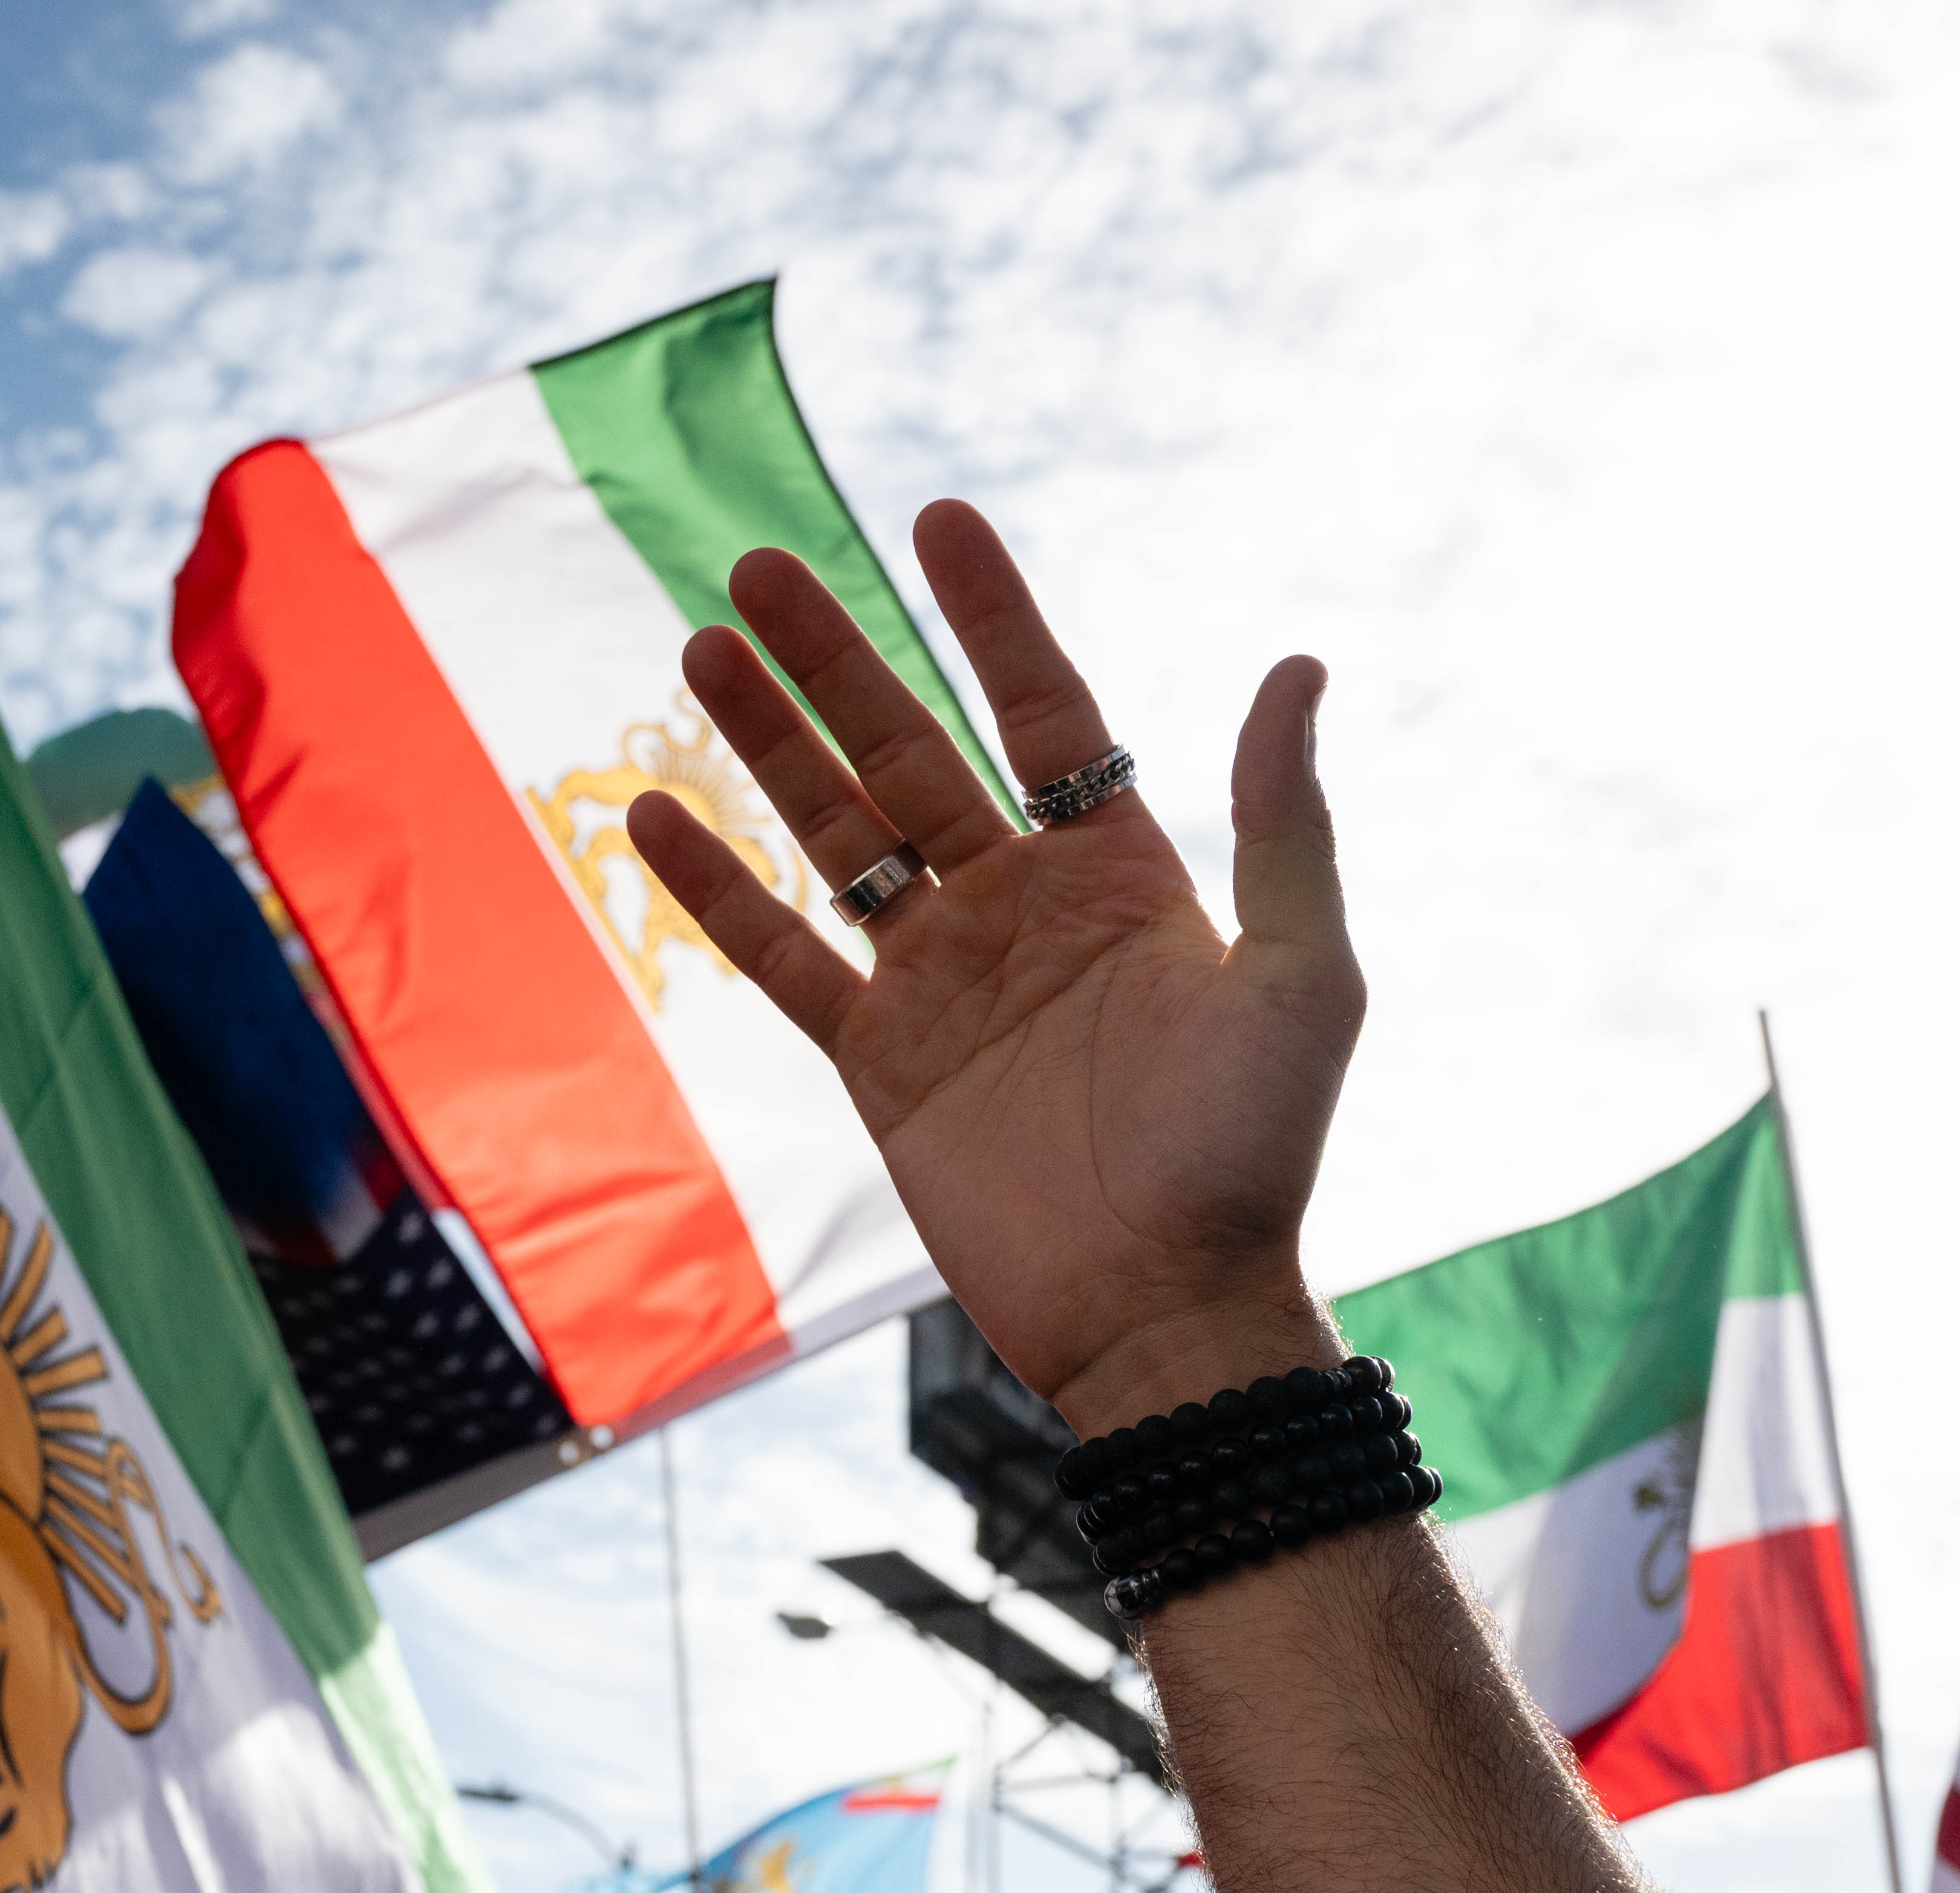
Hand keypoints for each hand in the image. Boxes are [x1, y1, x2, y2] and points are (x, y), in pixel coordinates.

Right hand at [628, 503, 1361, 1432]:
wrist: (1166, 1309)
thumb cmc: (1253, 1153)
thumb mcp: (1301, 977)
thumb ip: (1281, 825)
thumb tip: (1298, 664)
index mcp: (1121, 874)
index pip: (1041, 711)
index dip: (989, 615)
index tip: (939, 516)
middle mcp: (1019, 908)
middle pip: (906, 752)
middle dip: (835, 659)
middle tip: (760, 567)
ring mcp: (939, 981)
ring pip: (833, 834)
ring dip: (766, 745)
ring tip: (698, 649)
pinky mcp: (878, 1061)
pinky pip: (783, 957)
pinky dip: (719, 889)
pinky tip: (657, 814)